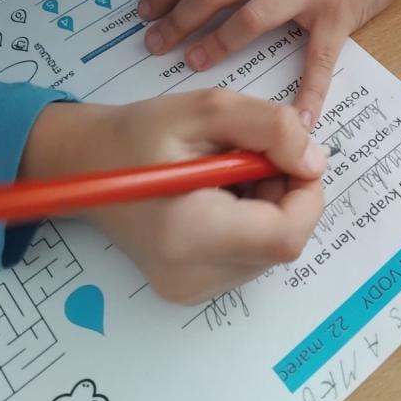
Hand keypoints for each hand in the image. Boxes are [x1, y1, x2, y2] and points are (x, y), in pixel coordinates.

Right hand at [19, 92, 325, 303]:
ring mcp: (190, 290)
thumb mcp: (207, 109)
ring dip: (270, 206)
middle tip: (250, 154)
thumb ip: (270, 128)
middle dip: (285, 193)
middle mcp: (192, 276)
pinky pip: (249, 257)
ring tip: (228, 172)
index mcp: (190, 233)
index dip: (307, 195)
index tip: (293, 155)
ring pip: (270, 250)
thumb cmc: (139, 133)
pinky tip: (220, 195)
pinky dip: (252, 222)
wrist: (85, 164)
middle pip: (282, 243)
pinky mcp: (191, 291)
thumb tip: (315, 163)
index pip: (286, 235)